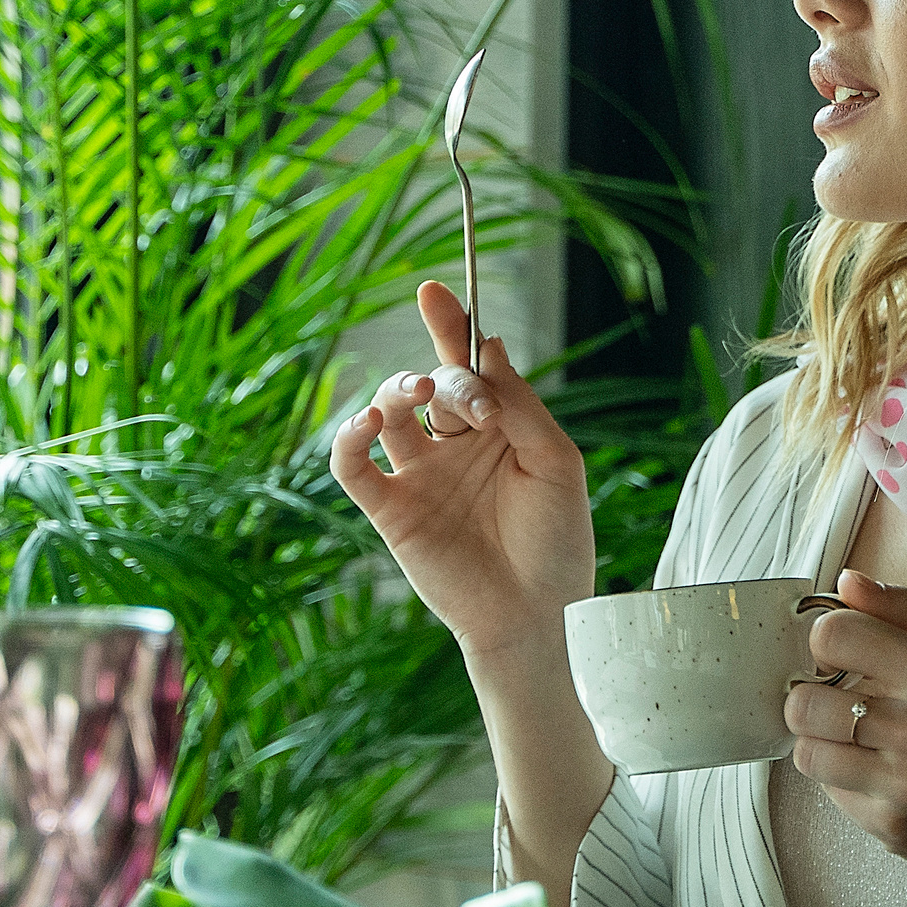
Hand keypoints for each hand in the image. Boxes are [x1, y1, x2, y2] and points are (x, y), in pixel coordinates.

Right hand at [329, 281, 595, 661]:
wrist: (537, 615)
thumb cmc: (557, 540)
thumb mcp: (556, 463)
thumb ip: (521, 406)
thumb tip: (489, 345)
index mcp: (498, 428)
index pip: (469, 365)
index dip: (450, 327)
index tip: (434, 291)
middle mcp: (454, 445)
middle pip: (432, 382)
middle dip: (447, 377)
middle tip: (471, 401)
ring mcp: (420, 476)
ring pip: (388, 411)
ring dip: (396, 390)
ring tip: (417, 394)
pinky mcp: (391, 511)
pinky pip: (353, 466)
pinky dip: (349, 439)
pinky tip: (366, 423)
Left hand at [786, 569, 906, 906]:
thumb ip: (904, 612)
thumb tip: (847, 582)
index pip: (833, 636)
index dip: (825, 642)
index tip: (839, 654)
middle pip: (803, 701)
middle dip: (813, 698)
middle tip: (842, 702)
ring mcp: (903, 782)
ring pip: (806, 750)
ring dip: (822, 742)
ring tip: (857, 739)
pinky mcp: (889, 825)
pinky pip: (828, 791)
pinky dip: (842, 780)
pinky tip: (878, 774)